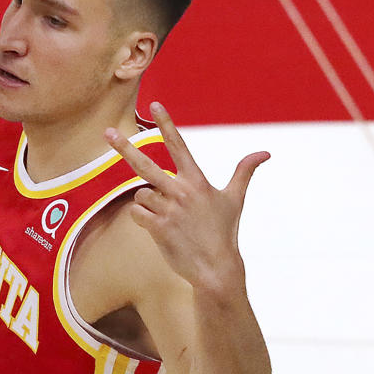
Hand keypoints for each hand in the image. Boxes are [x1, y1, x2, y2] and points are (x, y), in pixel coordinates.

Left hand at [105, 103, 269, 292]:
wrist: (215, 268)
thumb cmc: (224, 232)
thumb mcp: (234, 199)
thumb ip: (244, 172)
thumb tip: (265, 153)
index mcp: (197, 181)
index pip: (179, 145)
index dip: (166, 124)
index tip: (154, 105)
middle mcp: (181, 191)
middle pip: (145, 164)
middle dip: (124, 148)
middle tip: (108, 133)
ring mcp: (168, 210)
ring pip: (141, 194)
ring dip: (147, 202)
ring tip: (166, 215)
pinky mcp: (158, 227)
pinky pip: (136, 213)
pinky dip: (141, 217)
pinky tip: (157, 226)